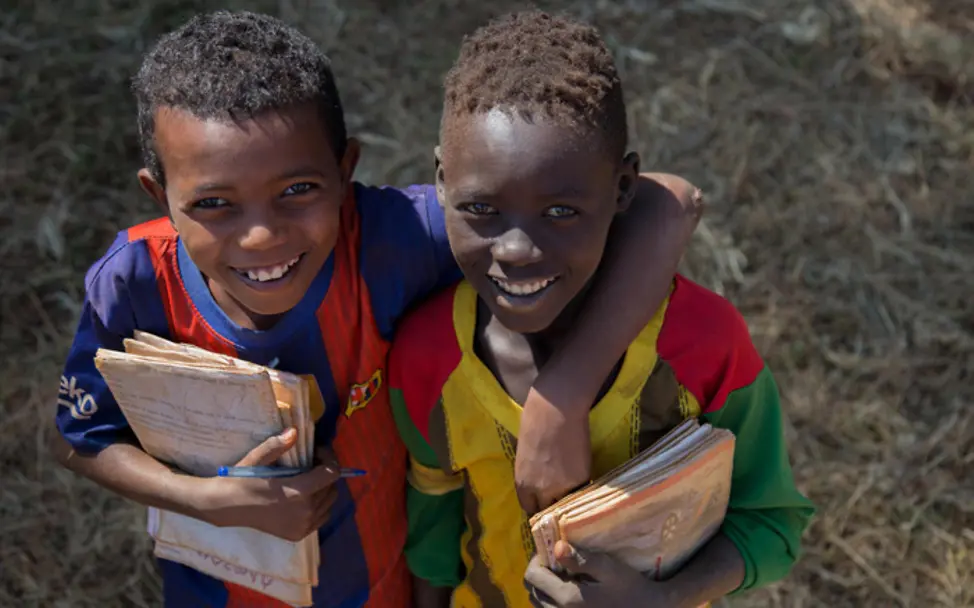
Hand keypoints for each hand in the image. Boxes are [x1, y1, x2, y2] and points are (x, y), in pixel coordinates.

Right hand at [198, 428, 340, 540]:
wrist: (227, 507)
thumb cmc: (243, 480)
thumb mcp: (257, 458)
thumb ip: (277, 446)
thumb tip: (294, 432)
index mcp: (298, 492)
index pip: (332, 473)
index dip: (328, 458)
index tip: (317, 451)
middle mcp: (305, 512)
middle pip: (332, 486)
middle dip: (325, 472)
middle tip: (310, 463)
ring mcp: (303, 526)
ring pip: (329, 502)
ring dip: (323, 488)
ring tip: (306, 480)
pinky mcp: (298, 534)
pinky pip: (322, 517)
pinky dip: (319, 505)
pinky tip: (304, 497)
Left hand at [515, 387, 590, 514]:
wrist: (557, 409)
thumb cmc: (533, 421)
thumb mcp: (524, 453)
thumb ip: (529, 472)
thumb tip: (537, 478)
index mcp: (522, 484)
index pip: (529, 507)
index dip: (536, 503)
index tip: (542, 499)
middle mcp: (541, 491)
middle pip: (547, 510)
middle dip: (551, 503)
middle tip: (557, 494)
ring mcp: (563, 487)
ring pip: (566, 503)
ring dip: (567, 497)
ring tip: (569, 484)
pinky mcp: (582, 479)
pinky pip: (580, 491)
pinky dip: (580, 486)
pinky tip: (579, 474)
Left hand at [524, 541, 688, 607]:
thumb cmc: (631, 588)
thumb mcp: (609, 569)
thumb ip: (581, 559)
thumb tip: (557, 547)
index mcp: (567, 598)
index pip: (532, 576)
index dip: (536, 559)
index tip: (550, 550)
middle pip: (532, 591)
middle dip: (538, 572)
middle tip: (554, 561)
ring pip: (538, 604)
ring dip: (544, 587)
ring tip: (561, 575)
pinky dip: (551, 601)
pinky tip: (569, 591)